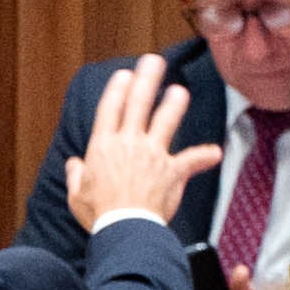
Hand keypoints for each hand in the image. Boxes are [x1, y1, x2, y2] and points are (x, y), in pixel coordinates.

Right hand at [59, 53, 224, 236]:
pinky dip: (204, 156)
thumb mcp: (77, 195)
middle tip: (154, 61)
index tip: (124, 74)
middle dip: (147, 79)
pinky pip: (191, 160)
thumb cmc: (100, 214)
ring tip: (181, 90)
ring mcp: (152, 155)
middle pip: (138, 104)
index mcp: (103, 147)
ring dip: (174, 103)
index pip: (110, 110)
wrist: (125, 228)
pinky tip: (216, 152)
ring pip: (166, 121)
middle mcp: (128, 144)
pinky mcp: (172, 171)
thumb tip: (73, 164)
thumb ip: (76, 175)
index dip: (117, 89)